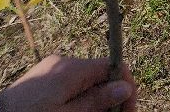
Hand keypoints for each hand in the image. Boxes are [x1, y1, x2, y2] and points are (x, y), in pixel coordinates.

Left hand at [0, 55, 136, 111]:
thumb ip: (97, 101)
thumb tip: (126, 87)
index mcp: (72, 68)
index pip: (113, 66)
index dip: (126, 87)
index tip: (128, 111)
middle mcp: (63, 62)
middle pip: (100, 75)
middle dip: (109, 98)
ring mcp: (51, 69)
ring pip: (85, 82)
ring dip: (94, 101)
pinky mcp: (41, 79)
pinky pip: (69, 85)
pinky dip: (78, 99)